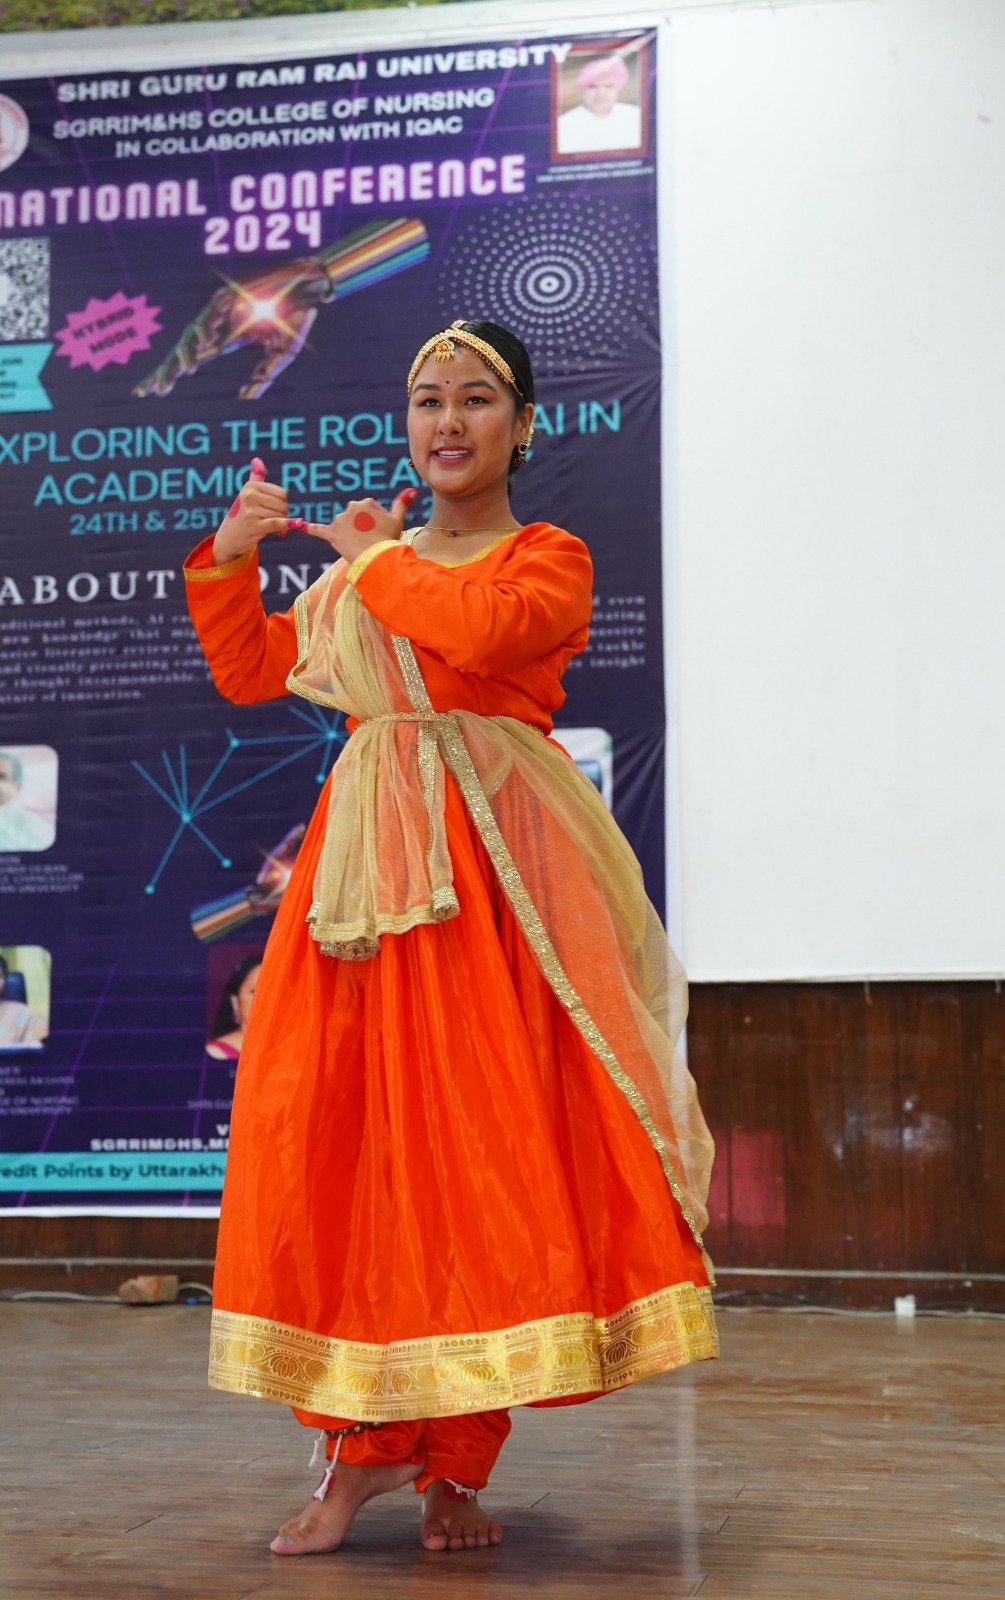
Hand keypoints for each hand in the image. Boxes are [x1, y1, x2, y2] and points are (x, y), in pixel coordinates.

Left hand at [133, 258, 332, 401]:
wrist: (308, 289)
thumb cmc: (296, 319)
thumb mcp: (281, 356)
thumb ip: (264, 377)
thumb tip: (244, 399)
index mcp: (226, 339)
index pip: (192, 359)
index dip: (172, 372)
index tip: (152, 391)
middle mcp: (217, 325)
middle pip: (183, 350)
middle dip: (165, 370)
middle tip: (147, 391)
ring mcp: (220, 310)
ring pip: (191, 335)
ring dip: (186, 354)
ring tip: (184, 373)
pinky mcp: (228, 295)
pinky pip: (209, 314)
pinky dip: (205, 328)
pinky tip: (204, 345)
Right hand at [211, 458, 305, 565]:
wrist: (228, 538)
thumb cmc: (241, 514)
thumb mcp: (247, 494)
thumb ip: (255, 478)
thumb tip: (257, 460)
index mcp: (251, 486)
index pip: (282, 493)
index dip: (283, 504)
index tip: (275, 511)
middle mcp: (250, 496)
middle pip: (283, 505)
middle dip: (283, 515)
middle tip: (273, 522)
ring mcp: (251, 510)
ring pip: (281, 515)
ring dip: (281, 525)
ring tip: (269, 528)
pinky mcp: (255, 525)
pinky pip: (277, 523)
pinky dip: (285, 526)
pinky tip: (284, 532)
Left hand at [303, 490, 417, 564]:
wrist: (378, 558)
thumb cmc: (389, 539)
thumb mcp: (398, 520)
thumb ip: (402, 503)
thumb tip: (412, 489)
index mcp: (365, 502)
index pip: (367, 511)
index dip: (374, 524)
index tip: (379, 533)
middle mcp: (350, 507)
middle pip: (353, 518)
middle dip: (360, 529)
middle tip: (370, 541)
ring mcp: (339, 521)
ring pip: (341, 526)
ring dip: (348, 534)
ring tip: (359, 546)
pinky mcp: (331, 535)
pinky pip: (317, 530)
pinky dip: (308, 528)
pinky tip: (297, 525)